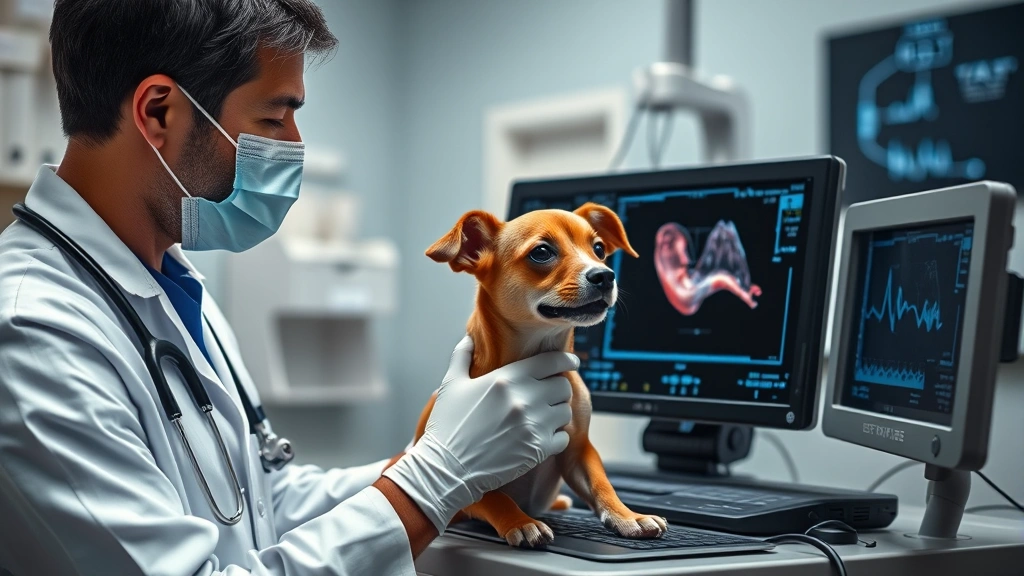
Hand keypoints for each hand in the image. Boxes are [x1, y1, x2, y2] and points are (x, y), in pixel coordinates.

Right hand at [383, 335, 576, 532]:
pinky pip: (563, 437)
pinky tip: (540, 438)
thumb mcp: (451, 385)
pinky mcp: (537, 449)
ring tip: (543, 417)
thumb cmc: (447, 426)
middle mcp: (524, 399)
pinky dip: (556, 437)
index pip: (551, 361)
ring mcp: (533, 425)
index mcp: (506, 379)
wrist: (446, 468)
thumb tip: (468, 338)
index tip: (572, 362)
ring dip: (557, 413)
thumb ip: (461, 356)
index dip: (566, 360)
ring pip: (565, 411)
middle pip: (563, 385)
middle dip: (558, 389)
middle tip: (549, 396)